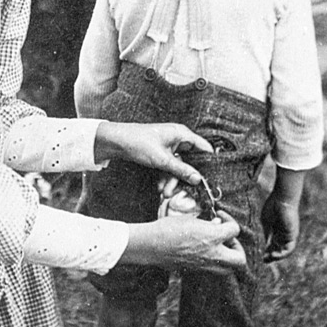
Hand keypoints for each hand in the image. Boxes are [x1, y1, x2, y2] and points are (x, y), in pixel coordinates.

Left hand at [95, 121, 213, 186]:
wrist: (115, 141)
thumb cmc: (138, 143)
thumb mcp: (162, 160)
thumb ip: (181, 170)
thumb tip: (198, 179)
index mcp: (182, 134)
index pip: (203, 148)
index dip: (208, 163)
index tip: (210, 178)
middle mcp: (178, 139)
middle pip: (189, 161)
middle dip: (183, 177)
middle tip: (180, 191)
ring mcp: (169, 146)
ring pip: (177, 166)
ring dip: (171, 180)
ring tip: (164, 192)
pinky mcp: (160, 153)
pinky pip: (168, 167)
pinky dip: (164, 176)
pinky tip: (159, 187)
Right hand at [124, 210, 247, 276]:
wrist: (151, 246)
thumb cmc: (168, 229)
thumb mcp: (190, 219)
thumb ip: (207, 223)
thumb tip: (217, 224)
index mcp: (212, 237)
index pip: (235, 230)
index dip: (229, 220)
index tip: (219, 217)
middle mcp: (212, 254)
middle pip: (240, 259)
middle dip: (237, 248)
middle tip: (227, 238)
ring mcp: (204, 265)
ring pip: (228, 269)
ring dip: (227, 258)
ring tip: (217, 247)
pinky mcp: (196, 271)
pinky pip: (213, 270)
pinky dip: (214, 262)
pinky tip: (203, 251)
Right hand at [261, 196, 300, 260]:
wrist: (282, 199)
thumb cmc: (272, 207)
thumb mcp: (266, 223)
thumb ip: (266, 234)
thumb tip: (263, 245)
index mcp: (275, 231)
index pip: (271, 245)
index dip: (265, 252)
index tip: (259, 256)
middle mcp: (283, 235)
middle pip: (277, 250)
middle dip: (270, 256)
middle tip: (263, 260)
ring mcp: (288, 236)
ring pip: (284, 251)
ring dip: (276, 257)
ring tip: (268, 259)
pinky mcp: (293, 235)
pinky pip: (289, 249)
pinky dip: (282, 254)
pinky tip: (274, 255)